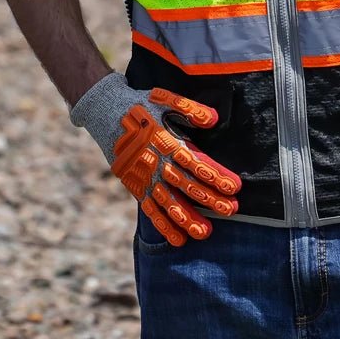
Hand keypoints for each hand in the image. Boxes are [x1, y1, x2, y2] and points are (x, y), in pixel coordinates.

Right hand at [71, 72, 240, 246]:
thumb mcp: (166, 99)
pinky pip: (150, 209)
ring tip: (205, 232)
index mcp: (166, 141)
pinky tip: (178, 239)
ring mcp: (144, 177)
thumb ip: (190, 109)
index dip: (215, 175)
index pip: (195, 162)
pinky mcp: (135, 186)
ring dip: (188, 218)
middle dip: (210, 199)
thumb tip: (213, 119)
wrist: (105, 112)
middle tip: (232, 210)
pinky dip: (164, 225)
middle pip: (186, 184)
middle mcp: (155, 163)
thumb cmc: (142, 105)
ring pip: (168, 202)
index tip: (234, 187)